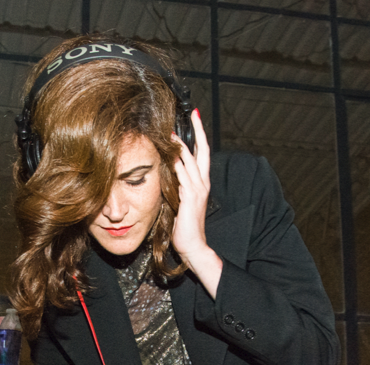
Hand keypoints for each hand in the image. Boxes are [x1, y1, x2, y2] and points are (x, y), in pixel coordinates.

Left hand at [171, 110, 221, 297]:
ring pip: (190, 161)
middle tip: (194, 114)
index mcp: (200, 184)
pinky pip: (184, 177)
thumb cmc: (185, 228)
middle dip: (198, 131)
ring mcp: (198, 190)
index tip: (194, 120)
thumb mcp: (180, 203)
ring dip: (181, 145)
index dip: (199, 137)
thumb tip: (167, 175)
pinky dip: (177, 164)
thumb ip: (177, 188)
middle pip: (202, 151)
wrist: (193, 246)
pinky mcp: (191, 198)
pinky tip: (170, 155)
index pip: (201, 155)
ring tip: (172, 131)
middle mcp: (202, 184)